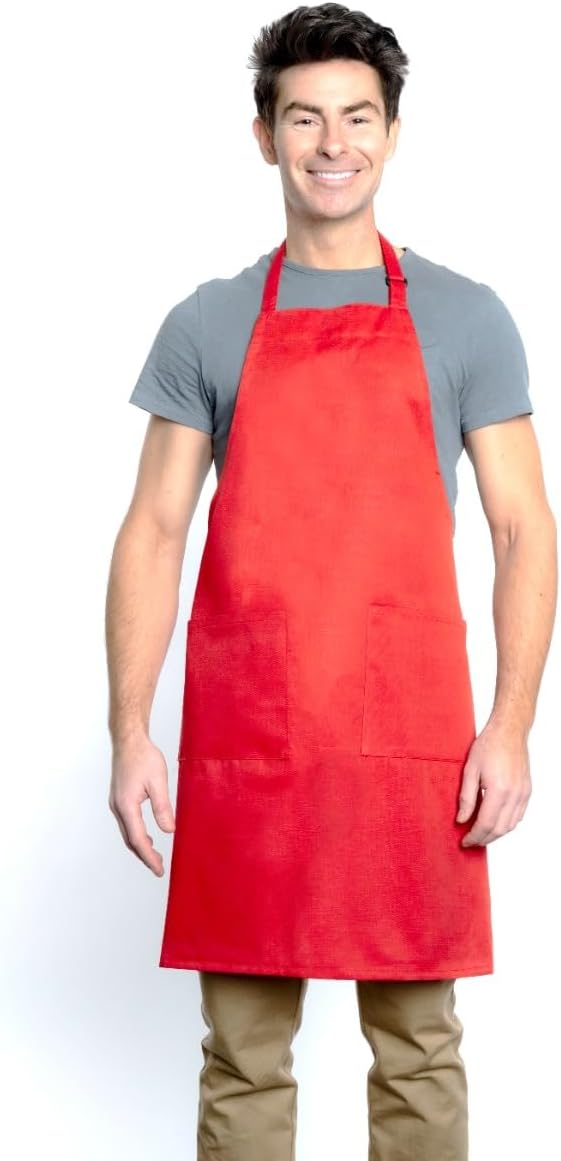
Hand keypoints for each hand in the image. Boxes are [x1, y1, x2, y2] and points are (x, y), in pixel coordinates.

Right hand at [108, 734, 174, 874]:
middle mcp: (117, 807)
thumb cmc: (143, 756)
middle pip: (130, 840)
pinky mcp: (119, 799)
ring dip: (140, 846)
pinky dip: (136, 834)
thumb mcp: (158, 782)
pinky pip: (127, 823)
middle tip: (159, 868)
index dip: (149, 857)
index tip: (159, 870)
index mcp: (127, 805)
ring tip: (154, 856)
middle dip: (144, 856)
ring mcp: (116, 803)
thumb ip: (162, 807)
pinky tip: (148, 835)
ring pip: (127, 832)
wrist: (129, 740)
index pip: (138, 839)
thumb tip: (169, 830)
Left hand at [456, 720, 531, 846]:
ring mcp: (523, 794)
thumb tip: (462, 819)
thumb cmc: (489, 745)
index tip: (464, 841)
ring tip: (480, 834)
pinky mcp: (527, 791)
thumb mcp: (470, 770)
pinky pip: (518, 816)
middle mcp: (514, 795)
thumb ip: (466, 798)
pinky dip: (506, 824)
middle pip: (499, 829)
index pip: (486, 824)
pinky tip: (495, 823)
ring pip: (510, 825)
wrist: (509, 731)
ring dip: (495, 834)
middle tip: (470, 840)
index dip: (474, 836)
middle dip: (484, 839)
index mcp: (498, 789)